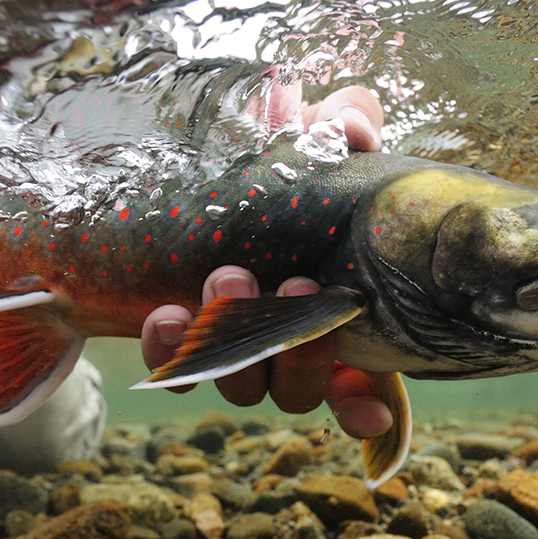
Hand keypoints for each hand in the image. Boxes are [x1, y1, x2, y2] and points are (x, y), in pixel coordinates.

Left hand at [140, 83, 393, 439]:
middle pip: (301, 388)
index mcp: (340, 315)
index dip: (369, 407)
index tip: (373, 415)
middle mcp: (293, 348)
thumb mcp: (322, 136)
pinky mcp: (185, 341)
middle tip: (296, 284)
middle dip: (301, 349)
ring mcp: (239, 351)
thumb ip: (348, 123)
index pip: (366, 384)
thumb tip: (356, 128)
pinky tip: (165, 317)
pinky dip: (170, 350)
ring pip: (242, 384)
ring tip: (225, 279)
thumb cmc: (289, 162)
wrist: (209, 169)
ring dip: (235, 346)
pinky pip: (176, 368)